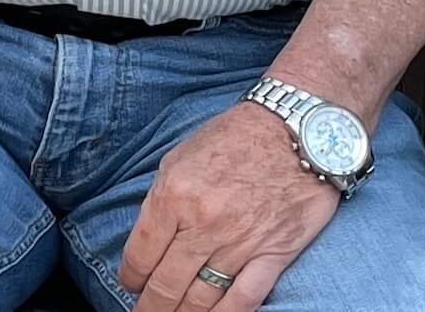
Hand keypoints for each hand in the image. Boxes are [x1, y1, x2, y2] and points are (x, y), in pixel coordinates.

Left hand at [118, 103, 343, 310]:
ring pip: (202, 298)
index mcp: (173, 194)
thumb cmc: (234, 137)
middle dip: (150, 307)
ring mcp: (239, 243)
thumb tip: (149, 238)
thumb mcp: (180, 157)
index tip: (129, 284)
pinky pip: (244, 300)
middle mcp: (202, 223)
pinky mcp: (273, 255)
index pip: (141, 252)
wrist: (295, 130)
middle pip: (167, 283)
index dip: (130, 276)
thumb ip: (162, 199)